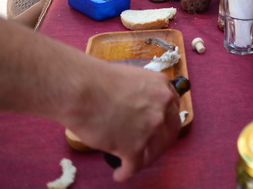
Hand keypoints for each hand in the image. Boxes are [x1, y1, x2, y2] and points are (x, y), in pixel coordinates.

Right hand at [67, 63, 180, 181]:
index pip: (171, 111)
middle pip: (169, 133)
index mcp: (162, 88)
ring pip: (155, 152)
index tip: (157, 130)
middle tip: (147, 149)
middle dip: (159, 143)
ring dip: (145, 159)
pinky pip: (134, 167)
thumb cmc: (97, 80)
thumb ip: (142, 94)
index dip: (164, 123)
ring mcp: (150, 129)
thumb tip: (137, 109)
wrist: (81, 90)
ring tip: (132, 162)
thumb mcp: (132, 79)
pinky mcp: (133, 148)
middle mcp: (162, 108)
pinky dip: (126, 173)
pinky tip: (119, 174)